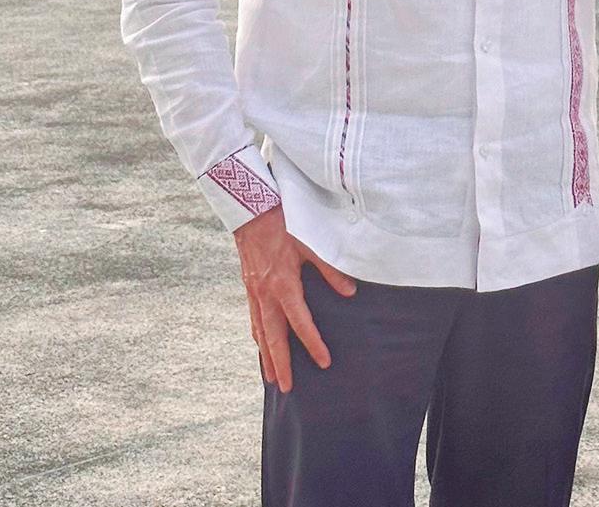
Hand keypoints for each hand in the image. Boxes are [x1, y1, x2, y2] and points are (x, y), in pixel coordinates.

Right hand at [233, 206, 356, 390]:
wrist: (250, 209)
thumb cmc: (283, 224)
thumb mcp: (310, 243)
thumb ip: (330, 269)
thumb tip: (350, 291)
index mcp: (283, 285)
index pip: (300, 322)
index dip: (313, 343)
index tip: (323, 362)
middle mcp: (266, 294)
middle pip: (274, 337)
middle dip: (281, 364)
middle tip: (287, 388)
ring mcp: (254, 292)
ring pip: (260, 332)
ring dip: (266, 356)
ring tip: (271, 378)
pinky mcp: (248, 287)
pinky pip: (253, 319)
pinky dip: (258, 336)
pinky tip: (261, 345)